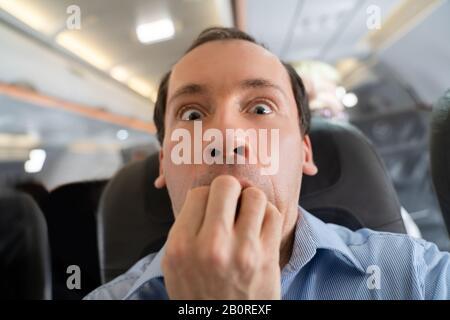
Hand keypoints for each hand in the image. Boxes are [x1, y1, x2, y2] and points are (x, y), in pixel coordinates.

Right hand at [162, 175, 282, 298]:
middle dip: (229, 191)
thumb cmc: (199, 295)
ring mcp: (242, 250)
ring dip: (250, 202)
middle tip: (230, 204)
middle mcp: (211, 245)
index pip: (198, 193)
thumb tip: (204, 195)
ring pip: (254, 196)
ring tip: (246, 215)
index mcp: (182, 246)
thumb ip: (184, 229)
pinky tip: (259, 226)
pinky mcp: (267, 256)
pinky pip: (273, 214)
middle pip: (226, 185)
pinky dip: (267, 215)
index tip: (211, 208)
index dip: (206, 197)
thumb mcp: (174, 265)